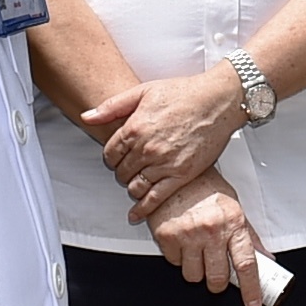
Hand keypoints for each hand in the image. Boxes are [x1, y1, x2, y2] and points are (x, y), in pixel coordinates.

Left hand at [85, 68, 243, 220]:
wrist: (218, 101)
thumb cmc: (185, 92)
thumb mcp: (143, 91)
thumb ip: (112, 106)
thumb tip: (87, 116)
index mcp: (134, 128)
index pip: (109, 154)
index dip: (111, 157)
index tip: (117, 157)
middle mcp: (147, 148)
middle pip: (121, 171)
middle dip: (122, 172)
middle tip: (129, 168)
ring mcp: (164, 163)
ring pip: (135, 186)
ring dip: (132, 187)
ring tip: (136, 183)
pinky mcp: (181, 175)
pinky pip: (156, 198)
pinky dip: (143, 209)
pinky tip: (137, 213)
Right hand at [147, 171, 269, 305]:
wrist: (176, 173)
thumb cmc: (207, 188)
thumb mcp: (235, 208)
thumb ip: (249, 236)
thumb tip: (265, 258)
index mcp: (233, 223)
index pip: (246, 264)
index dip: (251, 290)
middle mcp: (212, 230)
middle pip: (217, 278)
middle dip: (218, 282)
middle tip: (217, 271)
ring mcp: (188, 235)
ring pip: (194, 276)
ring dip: (197, 270)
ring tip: (198, 250)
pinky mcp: (166, 237)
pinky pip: (175, 264)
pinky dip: (179, 258)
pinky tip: (183, 240)